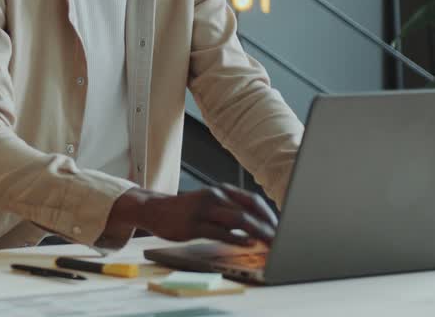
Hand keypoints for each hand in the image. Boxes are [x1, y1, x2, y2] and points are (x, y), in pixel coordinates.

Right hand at [136, 184, 277, 246]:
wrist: (154, 208)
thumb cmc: (185, 210)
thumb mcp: (209, 204)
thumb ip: (230, 211)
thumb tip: (256, 226)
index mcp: (220, 191)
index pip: (252, 201)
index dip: (269, 215)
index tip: (281, 228)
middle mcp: (214, 196)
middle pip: (248, 211)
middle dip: (268, 227)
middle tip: (280, 240)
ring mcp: (203, 210)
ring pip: (237, 219)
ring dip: (257, 232)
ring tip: (269, 243)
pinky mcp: (193, 225)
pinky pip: (219, 232)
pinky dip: (236, 238)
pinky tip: (247, 243)